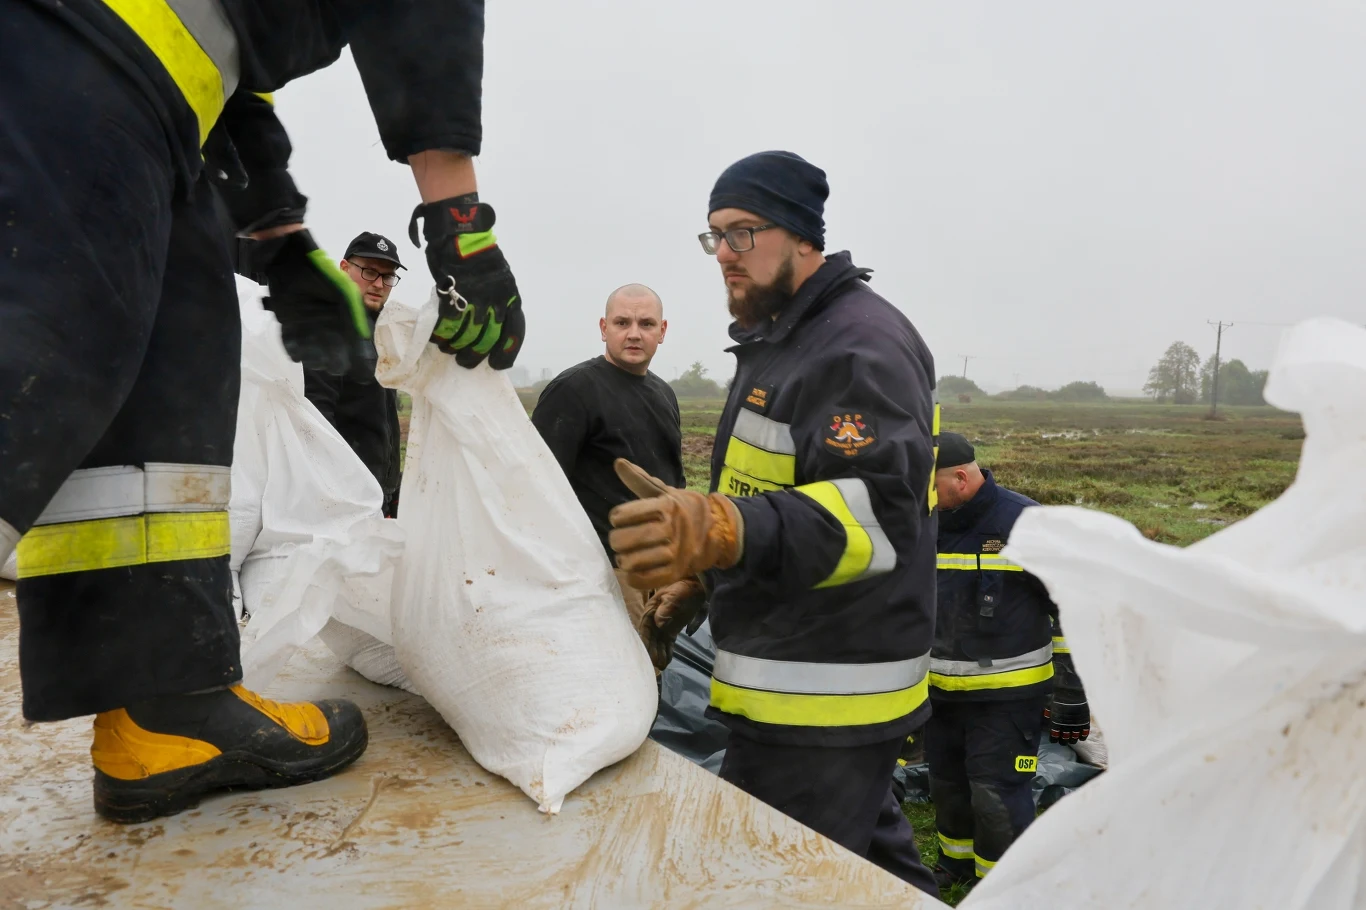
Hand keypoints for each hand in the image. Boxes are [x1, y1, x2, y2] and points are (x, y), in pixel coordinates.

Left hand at [258, 229, 373, 376]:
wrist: (290, 260)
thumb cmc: (321, 274)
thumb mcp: (345, 292)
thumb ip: (355, 314)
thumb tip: (365, 336)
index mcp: (343, 319)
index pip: (352, 345)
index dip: (355, 358)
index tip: (355, 369)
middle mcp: (327, 325)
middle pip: (332, 354)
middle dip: (332, 362)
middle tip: (331, 364)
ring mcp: (307, 326)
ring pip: (312, 353)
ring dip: (313, 359)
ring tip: (314, 358)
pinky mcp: (288, 325)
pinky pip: (292, 346)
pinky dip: (295, 351)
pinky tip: (297, 352)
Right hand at [408, 194, 522, 368]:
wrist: (462, 232)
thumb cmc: (479, 257)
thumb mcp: (500, 280)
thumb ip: (496, 303)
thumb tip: (486, 328)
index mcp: (512, 298)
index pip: (514, 333)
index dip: (506, 353)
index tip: (496, 364)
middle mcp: (497, 301)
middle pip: (488, 340)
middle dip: (475, 356)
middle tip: (465, 361)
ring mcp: (475, 299)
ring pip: (467, 336)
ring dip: (456, 347)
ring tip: (449, 349)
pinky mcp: (454, 295)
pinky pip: (448, 324)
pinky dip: (442, 335)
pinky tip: (438, 339)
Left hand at [608, 460, 743, 589]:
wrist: (718, 532)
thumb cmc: (684, 510)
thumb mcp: (665, 492)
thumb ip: (640, 480)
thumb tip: (618, 463)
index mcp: (666, 506)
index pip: (623, 515)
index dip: (616, 517)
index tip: (619, 519)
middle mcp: (671, 529)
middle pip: (625, 540)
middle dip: (616, 540)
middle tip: (618, 540)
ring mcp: (675, 554)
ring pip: (633, 562)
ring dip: (623, 560)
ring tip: (625, 556)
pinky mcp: (676, 573)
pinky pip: (645, 580)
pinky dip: (633, 578)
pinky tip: (632, 571)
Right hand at [638, 578, 705, 670]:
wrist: (697, 585)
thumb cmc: (683, 587)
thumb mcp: (674, 594)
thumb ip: (666, 607)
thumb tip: (659, 623)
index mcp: (651, 610)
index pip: (646, 628)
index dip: (645, 641)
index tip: (646, 653)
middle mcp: (654, 619)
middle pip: (651, 638)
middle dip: (652, 651)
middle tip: (655, 664)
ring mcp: (664, 625)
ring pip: (659, 642)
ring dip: (659, 653)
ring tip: (661, 666)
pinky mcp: (672, 629)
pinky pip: (668, 642)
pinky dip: (667, 651)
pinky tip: (667, 661)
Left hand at [1045, 697, 1090, 743]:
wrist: (1070, 693)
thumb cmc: (1058, 698)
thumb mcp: (1050, 707)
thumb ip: (1049, 714)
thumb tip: (1047, 718)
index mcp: (1055, 724)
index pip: (1054, 737)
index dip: (1054, 739)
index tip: (1054, 740)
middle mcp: (1065, 727)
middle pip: (1064, 740)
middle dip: (1063, 741)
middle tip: (1063, 741)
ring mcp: (1075, 725)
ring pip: (1074, 738)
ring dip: (1073, 740)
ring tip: (1072, 740)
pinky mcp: (1084, 722)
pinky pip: (1084, 733)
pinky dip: (1083, 736)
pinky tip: (1081, 738)